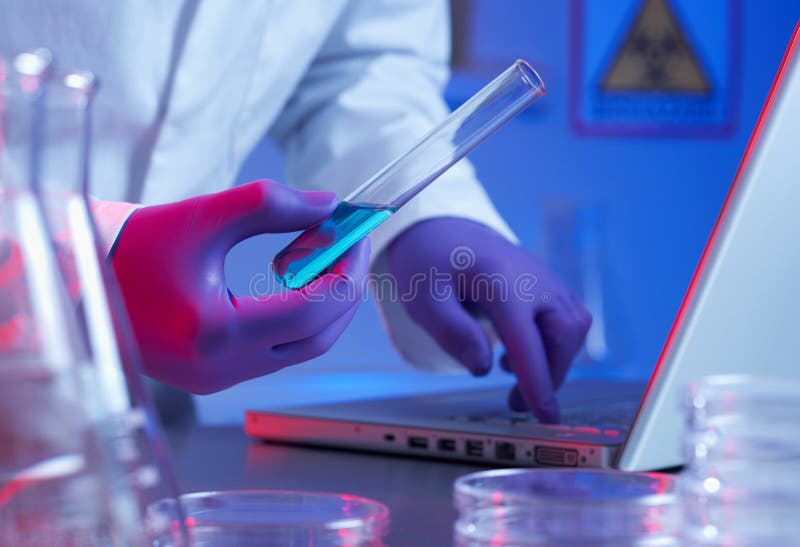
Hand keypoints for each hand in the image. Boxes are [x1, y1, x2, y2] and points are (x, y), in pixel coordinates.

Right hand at [111, 180, 368, 393]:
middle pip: (318, 336)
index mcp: (215, 331)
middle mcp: (220, 367)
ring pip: (302, 348)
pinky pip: (278, 352)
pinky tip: (294, 281)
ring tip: (320, 256)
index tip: (356, 233)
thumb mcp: (204, 214)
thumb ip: (271, 204)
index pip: (312, 309)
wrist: (83, 283)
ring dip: (323, 304)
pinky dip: (298, 318)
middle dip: (344, 288)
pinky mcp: (215, 377)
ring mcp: (218, 379)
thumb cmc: (134, 247)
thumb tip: (328, 205)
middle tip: (350, 244)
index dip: (345, 268)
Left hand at [387, 217, 590, 422]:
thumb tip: (482, 369)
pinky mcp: (547, 283)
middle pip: (564, 334)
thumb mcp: (423, 298)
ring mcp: (545, 277)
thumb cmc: (428, 262)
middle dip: (550, 375)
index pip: (527, 340)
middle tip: (517, 404)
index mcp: (500, 280)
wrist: (441, 227)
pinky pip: (570, 317)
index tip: (545, 417)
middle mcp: (532, 278)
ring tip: (518, 379)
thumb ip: (451, 332)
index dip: (538, 382)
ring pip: (573, 327)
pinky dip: (557, 343)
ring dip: (556, 360)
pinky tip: (522, 352)